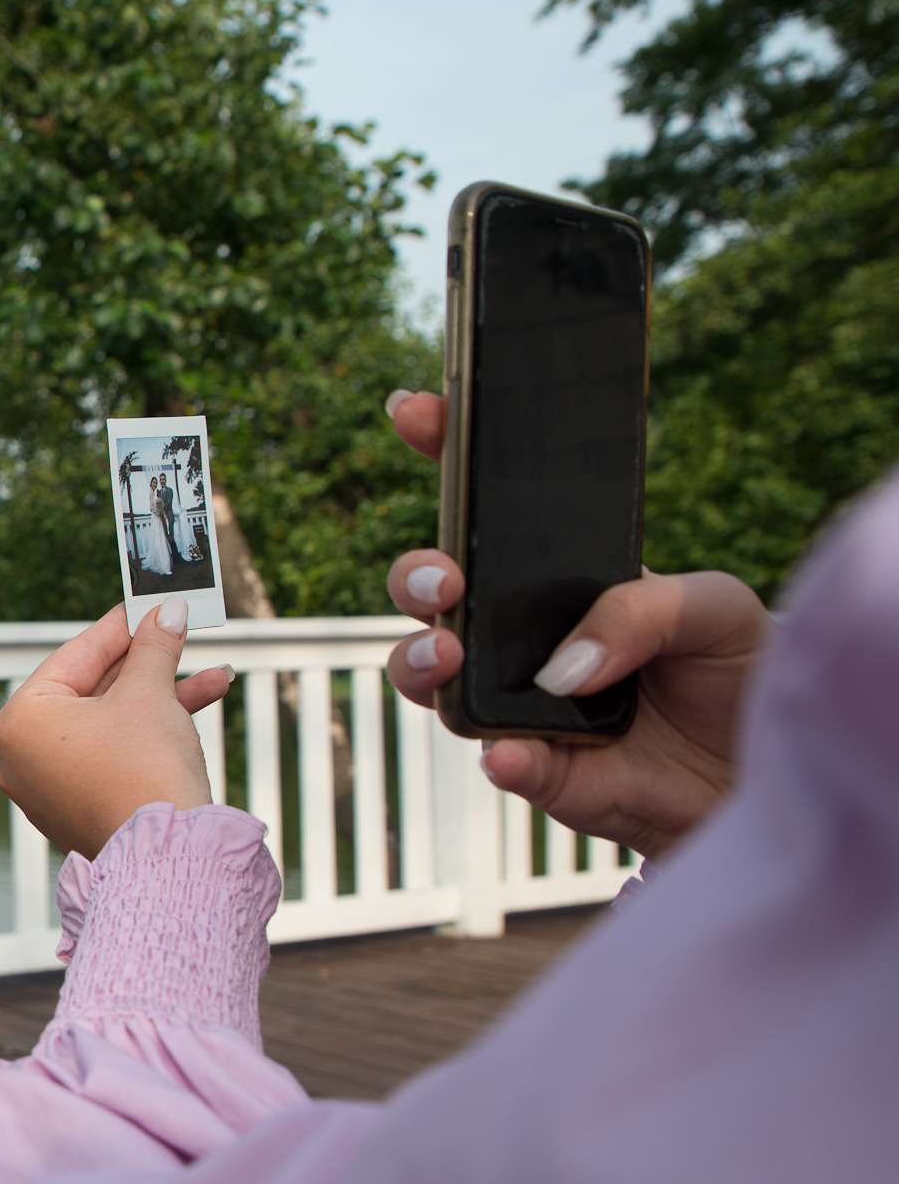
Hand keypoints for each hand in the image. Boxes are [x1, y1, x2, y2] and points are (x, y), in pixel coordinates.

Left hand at [0, 600, 234, 860]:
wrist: (166, 857)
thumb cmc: (144, 767)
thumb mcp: (150, 693)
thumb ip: (154, 647)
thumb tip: (166, 612)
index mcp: (19, 721)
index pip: (74, 657)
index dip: (121, 628)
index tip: (150, 606)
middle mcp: (21, 756)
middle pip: (93, 692)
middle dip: (149, 666)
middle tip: (182, 635)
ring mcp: (47, 788)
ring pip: (110, 726)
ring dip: (163, 699)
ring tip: (217, 677)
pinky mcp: (78, 811)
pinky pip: (111, 757)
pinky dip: (147, 735)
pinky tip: (197, 711)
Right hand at [380, 389, 771, 859]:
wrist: (770, 769)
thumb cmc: (739, 672)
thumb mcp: (716, 607)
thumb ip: (643, 610)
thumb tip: (561, 669)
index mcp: (561, 576)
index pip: (488, 510)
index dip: (443, 454)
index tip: (413, 411)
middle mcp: (523, 635)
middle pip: (432, 595)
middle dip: (414, 575)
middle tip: (442, 578)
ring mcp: (521, 702)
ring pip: (430, 676)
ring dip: (419, 659)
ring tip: (448, 652)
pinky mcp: (542, 771)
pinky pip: (500, 761)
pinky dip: (500, 757)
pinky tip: (511, 751)